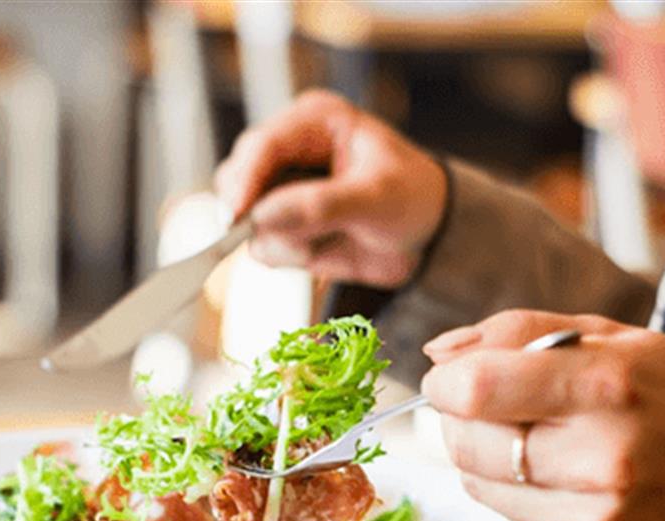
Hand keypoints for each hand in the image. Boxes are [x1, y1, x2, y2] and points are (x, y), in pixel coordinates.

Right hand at [214, 90, 447, 285]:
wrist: (428, 237)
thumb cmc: (413, 199)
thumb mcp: (378, 198)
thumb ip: (321, 205)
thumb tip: (264, 216)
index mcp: (315, 122)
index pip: (263, 145)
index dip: (245, 180)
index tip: (236, 216)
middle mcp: (290, 151)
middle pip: (239, 178)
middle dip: (261, 214)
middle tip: (298, 238)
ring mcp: (281, 189)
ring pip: (244, 218)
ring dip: (281, 239)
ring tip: (324, 240)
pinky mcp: (281, 224)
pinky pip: (262, 245)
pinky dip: (286, 255)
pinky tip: (319, 249)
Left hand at [421, 311, 664, 520]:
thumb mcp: (614, 337)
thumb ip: (518, 333)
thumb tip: (440, 354)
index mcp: (608, 386)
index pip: (477, 390)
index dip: (447, 382)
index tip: (455, 378)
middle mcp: (601, 458)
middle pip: (466, 442)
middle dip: (463, 418)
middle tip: (499, 405)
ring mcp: (593, 516)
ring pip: (479, 484)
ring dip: (489, 458)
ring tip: (540, 439)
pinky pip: (509, 519)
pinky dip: (518, 494)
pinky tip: (563, 476)